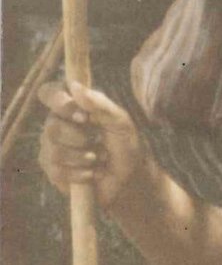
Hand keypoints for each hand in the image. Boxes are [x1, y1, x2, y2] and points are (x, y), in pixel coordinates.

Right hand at [36, 80, 150, 207]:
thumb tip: (75, 87)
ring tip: (100, 158)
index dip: (58, 102)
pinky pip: (57, 171)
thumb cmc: (125, 144)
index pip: (49, 93)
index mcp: (72, 106)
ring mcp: (51, 147)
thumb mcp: (120, 123)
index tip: (82, 116)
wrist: (129, 177)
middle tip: (98, 142)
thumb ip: (100, 104)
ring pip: (54, 151)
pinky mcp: (52, 170)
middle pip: (51, 126)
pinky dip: (80, 173)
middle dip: (79, 138)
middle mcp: (56, 124)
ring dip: (83, 157)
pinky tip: (93, 173)